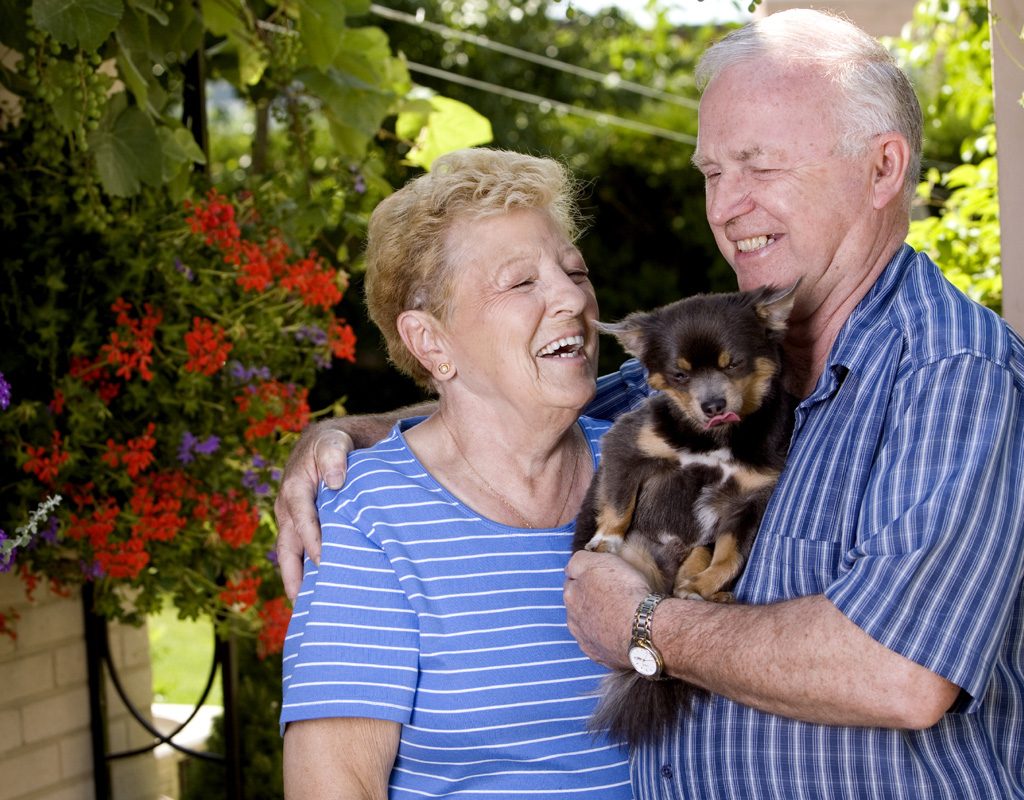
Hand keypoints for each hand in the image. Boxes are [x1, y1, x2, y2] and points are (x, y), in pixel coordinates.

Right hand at [274, 421, 354, 598]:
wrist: (332, 441)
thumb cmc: (335, 442)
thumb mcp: (334, 442)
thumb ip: (334, 456)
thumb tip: (335, 483)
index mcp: (294, 488)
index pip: (302, 520)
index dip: (313, 541)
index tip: (325, 562)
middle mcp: (287, 506)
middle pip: (288, 546)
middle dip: (293, 574)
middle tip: (302, 602)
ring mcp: (292, 517)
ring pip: (291, 552)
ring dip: (297, 577)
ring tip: (307, 605)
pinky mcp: (301, 523)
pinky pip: (300, 549)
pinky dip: (306, 567)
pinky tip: (318, 586)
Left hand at [563, 550, 649, 669]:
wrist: (646, 627)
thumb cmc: (624, 591)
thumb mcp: (600, 562)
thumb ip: (579, 561)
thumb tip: (570, 567)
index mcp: (571, 597)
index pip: (572, 582)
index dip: (587, 577)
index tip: (602, 577)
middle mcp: (574, 622)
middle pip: (579, 607)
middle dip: (591, 600)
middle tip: (613, 595)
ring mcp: (588, 643)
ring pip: (590, 628)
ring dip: (599, 622)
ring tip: (620, 616)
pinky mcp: (604, 658)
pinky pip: (603, 646)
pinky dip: (610, 639)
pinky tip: (623, 634)